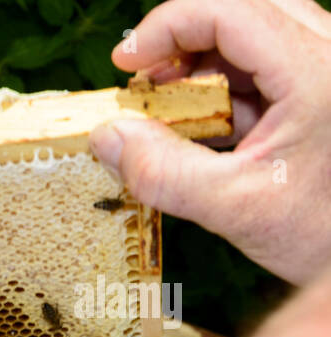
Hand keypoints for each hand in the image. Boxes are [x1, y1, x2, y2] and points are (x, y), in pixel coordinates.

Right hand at [89, 0, 330, 284]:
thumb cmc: (325, 233)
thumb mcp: (235, 208)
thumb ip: (164, 172)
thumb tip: (107, 137)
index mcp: (317, 73)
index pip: (231, 11)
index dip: (167, 26)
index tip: (125, 62)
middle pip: (245, 7)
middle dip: (183, 36)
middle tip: (143, 75)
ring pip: (259, 30)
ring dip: (204, 59)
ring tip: (167, 101)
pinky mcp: (327, 88)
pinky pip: (271, 61)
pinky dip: (228, 83)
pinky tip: (204, 122)